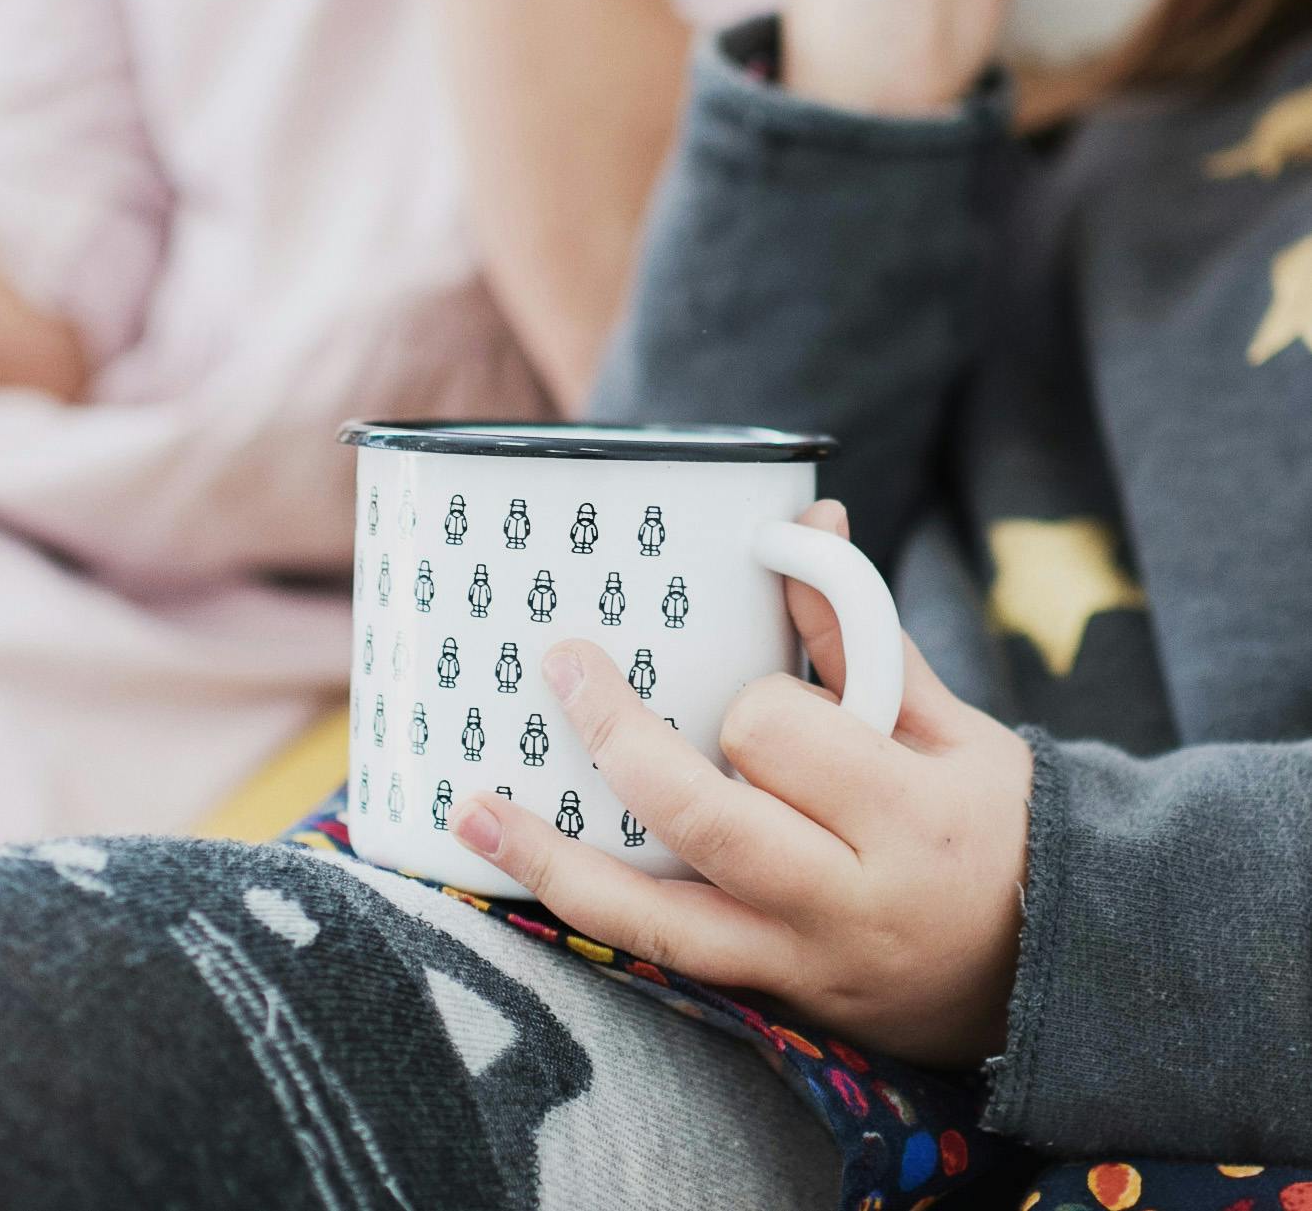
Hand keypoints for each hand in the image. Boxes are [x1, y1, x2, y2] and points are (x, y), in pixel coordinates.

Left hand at [452, 500, 1032, 1069]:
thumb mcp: (956, 728)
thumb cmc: (1003, 828)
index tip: (751, 691)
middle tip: (559, 669)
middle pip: (703, 820)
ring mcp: (805, 969)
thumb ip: (866, 639)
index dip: (748, 702)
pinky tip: (520, 882)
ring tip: (473, 808)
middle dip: (617, 741)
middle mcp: (849, 903)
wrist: (1058, 978)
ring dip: (554, 863)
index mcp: (905, 814)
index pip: (778, 736)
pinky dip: (589, 922)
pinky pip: (665, 966)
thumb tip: (803, 525)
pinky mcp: (777, 1006)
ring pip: (657, 921)